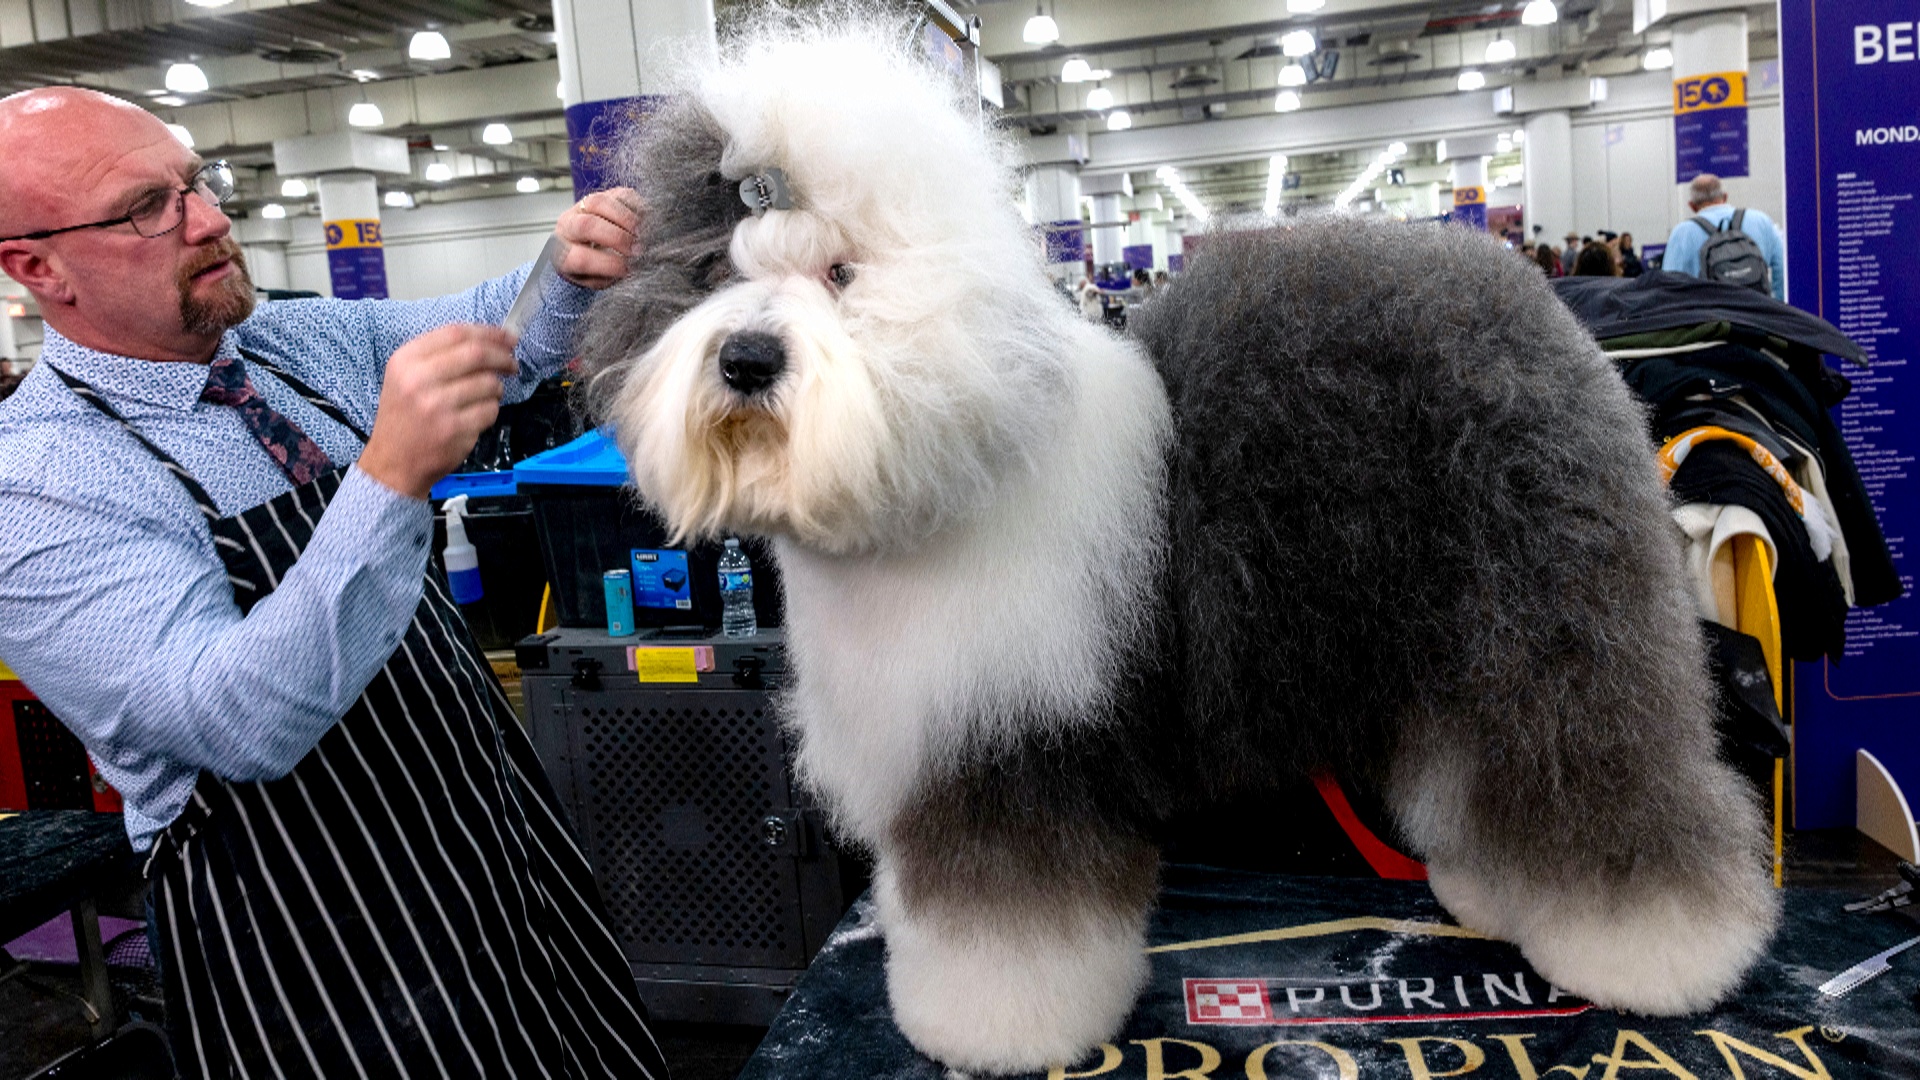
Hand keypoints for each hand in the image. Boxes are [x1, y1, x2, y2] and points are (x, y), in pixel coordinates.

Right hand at [358, 324, 519, 499]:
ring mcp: (437, 406)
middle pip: (477, 354)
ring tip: (489, 394)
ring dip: (497, 388)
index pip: (456, 333)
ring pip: (488, 383)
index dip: (489, 333)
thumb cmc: (404, 417)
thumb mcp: (406, 377)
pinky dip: (491, 410)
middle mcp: (419, 379)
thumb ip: (440, 356)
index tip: (507, 338)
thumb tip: (490, 340)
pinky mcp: (454, 429)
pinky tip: (478, 415)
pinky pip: (490, 410)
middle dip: (502, 357)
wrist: (392, 463)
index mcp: (406, 360)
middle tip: (512, 364)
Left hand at [553, 187, 644, 289]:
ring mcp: (582, 206)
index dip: (608, 264)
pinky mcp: (602, 193)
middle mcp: (568, 226)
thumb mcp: (596, 279)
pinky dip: (634, 205)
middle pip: (588, 225)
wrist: (584, 244)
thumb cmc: (592, 266)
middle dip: (617, 238)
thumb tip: (633, 266)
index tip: (628, 269)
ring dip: (625, 218)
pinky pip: (618, 194)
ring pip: (599, 202)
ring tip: (641, 233)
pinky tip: (643, 220)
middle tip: (637, 249)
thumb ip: (609, 275)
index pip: (581, 258)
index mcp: (563, 254)